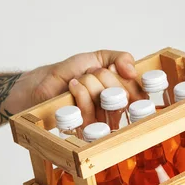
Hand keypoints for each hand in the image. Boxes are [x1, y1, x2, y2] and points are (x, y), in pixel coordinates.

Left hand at [27, 50, 145, 123]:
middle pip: (122, 94)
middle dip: (104, 76)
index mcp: (121, 96)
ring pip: (104, 99)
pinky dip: (80, 90)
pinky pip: (88, 109)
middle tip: (91, 73)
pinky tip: (72, 86)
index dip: (129, 80)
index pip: (138, 93)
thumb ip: (121, 58)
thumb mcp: (99, 57)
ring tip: (79, 80)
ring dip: (89, 82)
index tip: (116, 70)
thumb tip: (133, 71)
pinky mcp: (82, 127)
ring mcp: (98, 121)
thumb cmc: (71, 72)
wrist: (46, 81)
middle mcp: (113, 111)